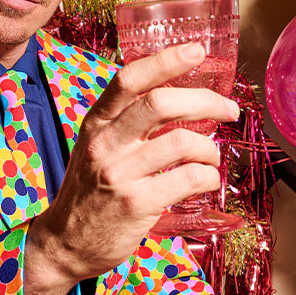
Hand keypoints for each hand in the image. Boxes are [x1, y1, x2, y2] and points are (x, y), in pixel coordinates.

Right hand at [24, 42, 238, 294]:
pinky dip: (208, 177)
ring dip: (210, 148)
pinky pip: (188, 179)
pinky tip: (205, 181)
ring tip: (211, 157)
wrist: (66, 243)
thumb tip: (180, 100)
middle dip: (206, 101)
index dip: (166, 61)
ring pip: (182, 143)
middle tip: (229, 109)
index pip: (129, 80)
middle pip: (161, 104)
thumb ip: (126, 124)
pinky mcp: (137, 204)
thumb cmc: (89, 192)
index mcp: (96, 124)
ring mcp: (120, 174)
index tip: (198, 51)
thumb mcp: (96, 148)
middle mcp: (105, 144)